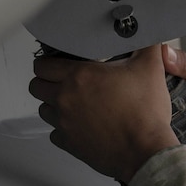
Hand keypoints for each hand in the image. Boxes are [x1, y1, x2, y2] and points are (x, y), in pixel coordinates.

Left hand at [29, 45, 179, 182]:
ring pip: (43, 110)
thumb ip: (146, 45)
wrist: (146, 151)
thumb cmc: (145, 114)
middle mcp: (66, 99)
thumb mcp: (150, 68)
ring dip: (53, 105)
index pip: (43, 65)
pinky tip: (79, 125)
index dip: (47, 62)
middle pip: (36, 86)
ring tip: (72, 103)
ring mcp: (65, 123)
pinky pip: (54, 134)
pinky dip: (62, 129)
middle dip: (46, 81)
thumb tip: (146, 34)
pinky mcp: (70, 144)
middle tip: (61, 81)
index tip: (56, 63)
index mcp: (79, 76)